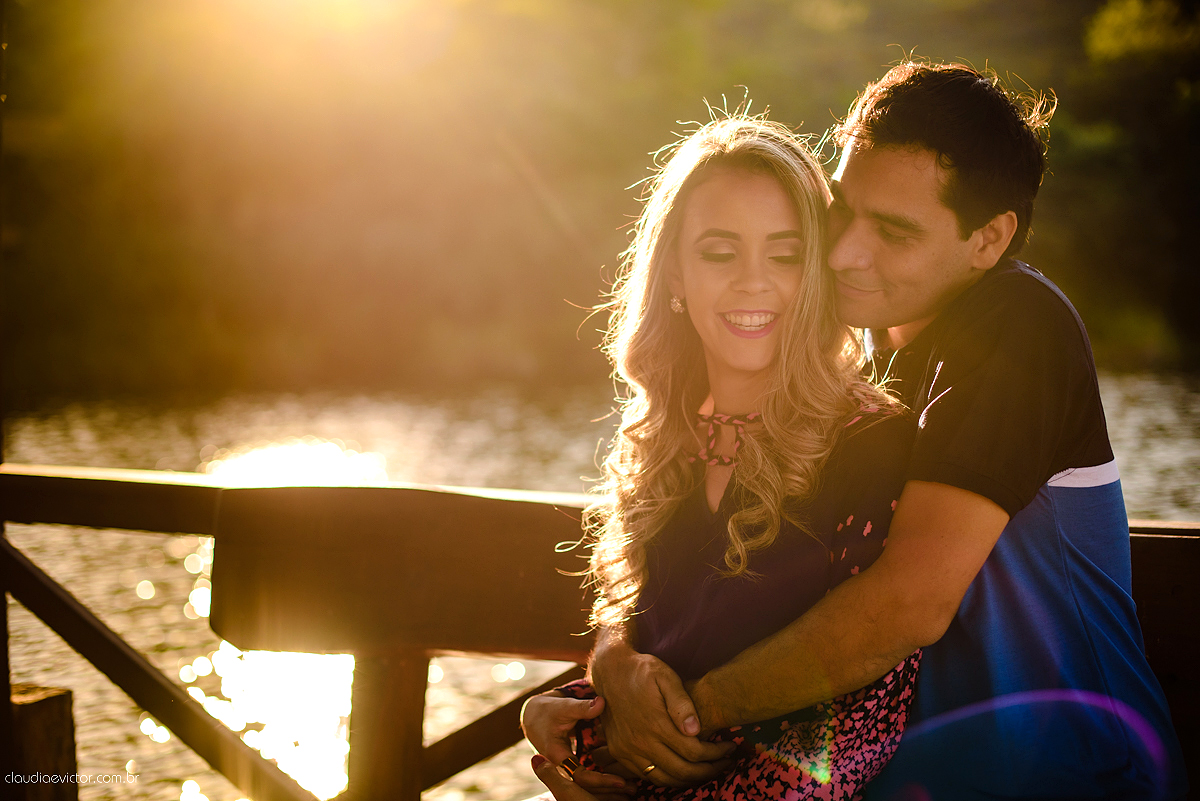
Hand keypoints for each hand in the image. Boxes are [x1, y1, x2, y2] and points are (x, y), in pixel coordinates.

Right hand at [520, 693, 630, 796]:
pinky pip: (589, 778)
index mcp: (557, 756)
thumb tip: (602, 703)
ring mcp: (568, 768)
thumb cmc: (548, 711)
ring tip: (632, 789)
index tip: (620, 781)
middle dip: (608, 790)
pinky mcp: (574, 765)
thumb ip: (582, 708)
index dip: (600, 780)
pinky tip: (623, 781)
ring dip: (608, 789)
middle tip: (632, 789)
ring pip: (588, 786)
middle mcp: (562, 767)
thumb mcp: (563, 707)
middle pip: (586, 787)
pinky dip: (604, 781)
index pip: (579, 776)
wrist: (535, 717)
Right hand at [590, 643, 732, 786]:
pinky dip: (667, 778)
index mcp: (655, 724)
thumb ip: (682, 703)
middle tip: (725, 763)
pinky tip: (680, 769)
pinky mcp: (619, 753)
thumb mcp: (665, 676)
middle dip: (709, 771)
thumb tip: (696, 730)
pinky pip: (646, 776)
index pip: (694, 752)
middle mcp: (640, 742)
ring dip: (689, 780)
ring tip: (707, 769)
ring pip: (664, 779)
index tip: (730, 747)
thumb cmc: (642, 671)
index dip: (716, 754)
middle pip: (682, 771)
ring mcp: (627, 750)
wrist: (610, 671)